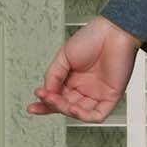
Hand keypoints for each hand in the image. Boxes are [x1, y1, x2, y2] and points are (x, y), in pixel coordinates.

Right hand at [27, 15, 141, 122]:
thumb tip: (46, 93)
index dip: (45, 104)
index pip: (58, 97)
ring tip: (55, 100)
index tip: (32, 107)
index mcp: (74, 79)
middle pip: (66, 106)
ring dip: (65, 110)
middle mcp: (85, 88)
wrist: (113, 31)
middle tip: (45, 97)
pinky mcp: (112, 96)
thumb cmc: (94, 37)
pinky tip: (73, 109)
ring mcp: (98, 92)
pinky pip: (98, 114)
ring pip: (79, 112)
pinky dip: (85, 116)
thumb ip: (53, 76)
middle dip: (53, 105)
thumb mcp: (64, 56)